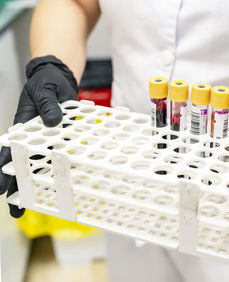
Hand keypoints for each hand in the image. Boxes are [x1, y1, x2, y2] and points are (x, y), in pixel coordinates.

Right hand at [0, 55, 77, 217]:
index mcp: (22, 126)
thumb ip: (48, 106)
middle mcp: (33, 136)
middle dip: (18, 188)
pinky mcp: (61, 137)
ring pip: (41, 164)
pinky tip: (61, 184)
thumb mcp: (45, 91)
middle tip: (16, 211)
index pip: (9, 152)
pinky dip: (59, 168)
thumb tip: (53, 123)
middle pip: (23, 165)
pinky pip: (60, 155)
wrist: (59, 80)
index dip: (4, 171)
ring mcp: (47, 138)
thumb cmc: (46, 84)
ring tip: (37, 205)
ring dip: (39, 184)